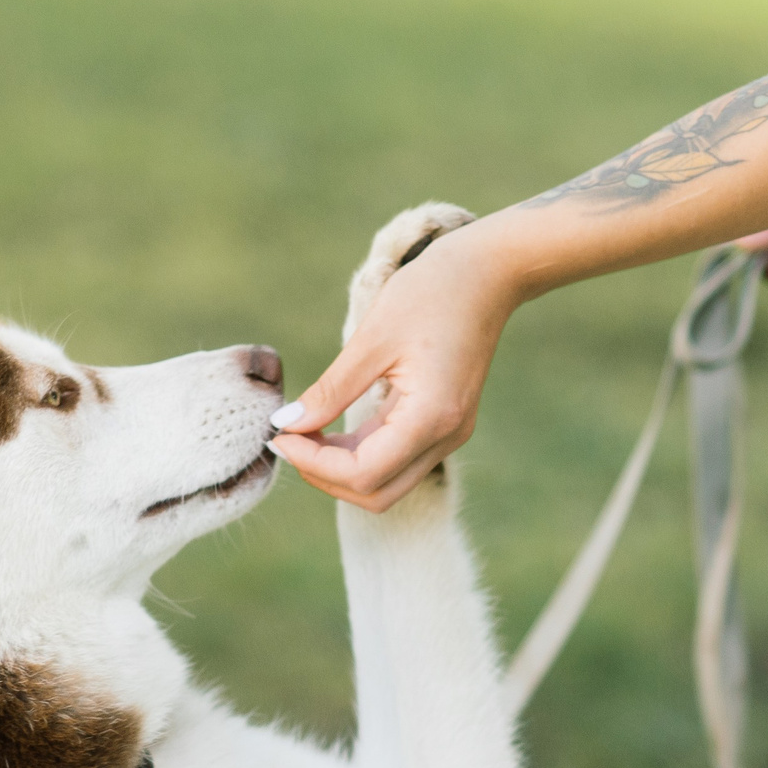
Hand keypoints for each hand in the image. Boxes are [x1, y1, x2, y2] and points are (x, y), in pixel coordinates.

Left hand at [269, 228, 521, 511]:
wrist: (489, 273)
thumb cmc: (433, 292)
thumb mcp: (373, 338)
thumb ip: (330, 389)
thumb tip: (286, 424)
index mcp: (431, 417)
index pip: (363, 474)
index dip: (314, 465)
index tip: (278, 435)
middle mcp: (445, 437)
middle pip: (376, 493)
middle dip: (324, 477)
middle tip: (286, 440)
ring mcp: (448, 434)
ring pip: (385, 482)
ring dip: (339, 468)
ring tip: (301, 431)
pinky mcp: (442, 424)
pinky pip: (395, 457)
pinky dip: (357, 452)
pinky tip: (327, 427)